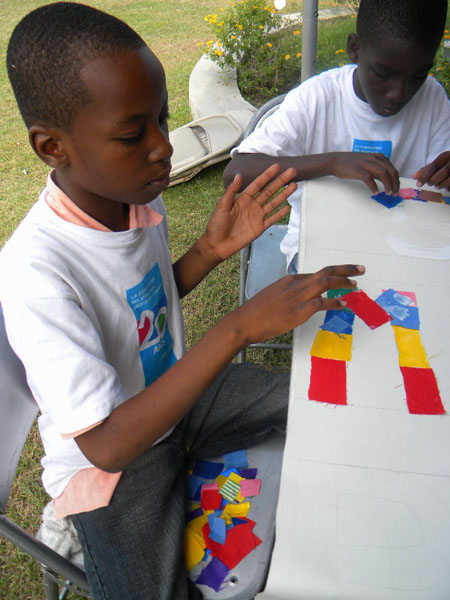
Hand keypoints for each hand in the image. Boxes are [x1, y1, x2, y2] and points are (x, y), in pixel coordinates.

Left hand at [201, 163, 296, 261]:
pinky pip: (272, 219)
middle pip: (269, 191)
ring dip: (284, 194)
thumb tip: (239, 175)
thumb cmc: (216, 224)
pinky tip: (288, 207)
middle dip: (280, 181)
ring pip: (274, 203)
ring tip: (294, 186)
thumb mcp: (222, 205)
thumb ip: (231, 191)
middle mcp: (252, 205)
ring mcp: (257, 216)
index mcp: (243, 199)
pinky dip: (280, 213)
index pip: (258, 184)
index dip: (267, 175)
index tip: (277, 166)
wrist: (217, 244)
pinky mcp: (259, 227)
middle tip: (292, 172)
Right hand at [235, 264, 364, 344]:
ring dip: (343, 282)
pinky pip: (321, 302)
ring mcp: (297, 297)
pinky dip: (334, 302)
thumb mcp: (273, 296)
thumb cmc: (256, 312)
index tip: (345, 275)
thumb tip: (299, 300)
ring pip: (325, 282)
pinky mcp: (298, 311)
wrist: (245, 321)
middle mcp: (295, 285)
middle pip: (325, 272)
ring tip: (356, 285)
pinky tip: (343, 304)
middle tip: (361, 269)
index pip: (316, 274)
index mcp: (290, 280)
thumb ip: (288, 295)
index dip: (333, 273)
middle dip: (345, 269)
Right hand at [329, 152, 399, 194]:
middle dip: (395, 184)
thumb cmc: (352, 164)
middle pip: (391, 171)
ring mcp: (366, 164)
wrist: (335, 161)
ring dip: (388, 185)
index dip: (397, 180)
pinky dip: (374, 187)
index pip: (393, 169)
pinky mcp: (358, 170)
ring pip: (383, 174)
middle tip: (395, 194)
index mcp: (378, 157)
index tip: (397, 189)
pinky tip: (375, 193)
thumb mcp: (368, 164)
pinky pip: (369, 179)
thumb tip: (388, 181)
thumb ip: (378, 171)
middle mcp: (374, 159)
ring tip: (388, 193)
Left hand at [413, 151, 449, 191]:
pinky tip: (447, 188)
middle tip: (430, 183)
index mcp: (447, 155)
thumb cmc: (447, 164)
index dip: (425, 175)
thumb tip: (415, 176)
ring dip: (442, 184)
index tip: (418, 184)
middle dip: (435, 180)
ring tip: (438, 186)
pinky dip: (449, 188)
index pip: (435, 165)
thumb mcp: (439, 163)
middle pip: (445, 171)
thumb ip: (428, 169)